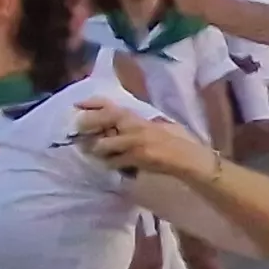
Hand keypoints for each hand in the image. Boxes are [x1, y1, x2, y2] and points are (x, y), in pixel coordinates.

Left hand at [74, 99, 215, 183]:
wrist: (191, 159)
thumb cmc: (179, 142)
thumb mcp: (160, 126)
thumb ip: (142, 124)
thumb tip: (124, 125)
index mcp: (140, 118)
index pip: (113, 105)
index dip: (93, 103)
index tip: (77, 104)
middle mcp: (135, 126)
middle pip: (104, 119)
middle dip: (87, 123)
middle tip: (78, 131)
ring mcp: (135, 142)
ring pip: (103, 144)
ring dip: (96, 149)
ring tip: (93, 152)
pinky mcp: (137, 157)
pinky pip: (113, 162)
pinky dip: (109, 164)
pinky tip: (111, 165)